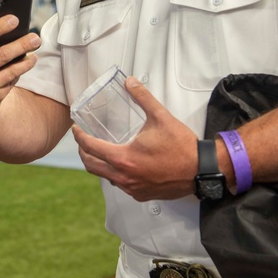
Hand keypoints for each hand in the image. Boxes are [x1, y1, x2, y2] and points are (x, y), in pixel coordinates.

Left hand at [72, 77, 199, 200]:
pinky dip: (114, 175)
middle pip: (91, 166)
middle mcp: (124, 177)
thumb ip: (143, 97)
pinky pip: (120, 185)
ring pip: (105, 177)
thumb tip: (130, 81)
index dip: (79, 137)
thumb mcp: (160, 117)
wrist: (201, 170)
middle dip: (83, 152)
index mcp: (124, 158)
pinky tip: (120, 165)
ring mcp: (132, 188)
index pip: (91, 147)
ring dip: (98, 164)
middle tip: (83, 141)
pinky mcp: (141, 195)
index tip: (76, 130)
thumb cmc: (181, 146)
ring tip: (99, 151)